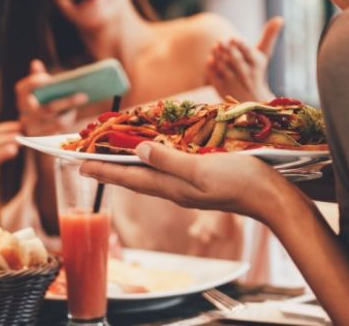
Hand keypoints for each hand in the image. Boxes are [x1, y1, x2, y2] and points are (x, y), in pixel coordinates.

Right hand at [14, 60, 87, 135]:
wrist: (33, 125)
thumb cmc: (39, 100)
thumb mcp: (36, 88)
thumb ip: (37, 76)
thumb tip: (35, 63)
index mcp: (21, 97)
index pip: (23, 88)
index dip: (34, 83)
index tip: (49, 78)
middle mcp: (24, 114)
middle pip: (48, 109)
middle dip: (68, 102)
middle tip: (84, 95)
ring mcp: (33, 128)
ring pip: (58, 122)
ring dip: (71, 113)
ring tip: (80, 103)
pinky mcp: (42, 139)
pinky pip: (61, 131)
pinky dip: (69, 121)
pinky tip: (73, 113)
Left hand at [79, 142, 282, 220]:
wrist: (273, 197)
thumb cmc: (240, 180)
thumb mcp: (201, 168)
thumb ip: (169, 160)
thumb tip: (136, 150)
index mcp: (172, 187)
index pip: (128, 178)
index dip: (101, 170)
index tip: (75, 163)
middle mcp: (175, 189)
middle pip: (134, 177)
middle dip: (108, 167)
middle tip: (84, 158)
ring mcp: (187, 187)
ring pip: (149, 174)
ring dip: (127, 164)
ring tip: (109, 155)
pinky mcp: (200, 181)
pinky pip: (167, 170)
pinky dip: (151, 160)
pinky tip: (152, 154)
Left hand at [206, 16, 282, 101]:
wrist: (251, 99)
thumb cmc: (256, 69)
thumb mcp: (264, 54)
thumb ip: (269, 36)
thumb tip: (280, 18)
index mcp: (257, 64)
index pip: (249, 54)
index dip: (241, 46)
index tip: (235, 38)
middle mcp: (246, 75)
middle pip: (236, 60)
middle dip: (228, 49)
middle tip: (221, 40)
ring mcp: (234, 83)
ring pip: (224, 67)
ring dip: (218, 56)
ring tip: (215, 47)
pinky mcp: (222, 89)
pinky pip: (214, 77)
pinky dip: (211, 67)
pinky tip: (211, 59)